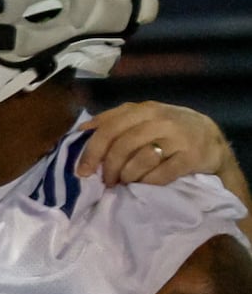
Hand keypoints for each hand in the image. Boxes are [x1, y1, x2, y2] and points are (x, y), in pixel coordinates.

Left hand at [75, 100, 232, 186]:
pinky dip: (147, 182)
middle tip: (106, 181)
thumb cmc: (168, 131)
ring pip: (140, 160)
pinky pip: (161, 174)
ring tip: (126, 182)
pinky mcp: (191, 157)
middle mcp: (160, 120)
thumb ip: (115, 121)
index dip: (91, 151)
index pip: (108, 128)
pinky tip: (145, 184)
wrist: (211, 140)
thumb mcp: (143, 119)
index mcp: (143, 110)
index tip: (82, 171)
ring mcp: (177, 138)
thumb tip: (81, 130)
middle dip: (109, 167)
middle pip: (122, 145)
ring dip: (127, 176)